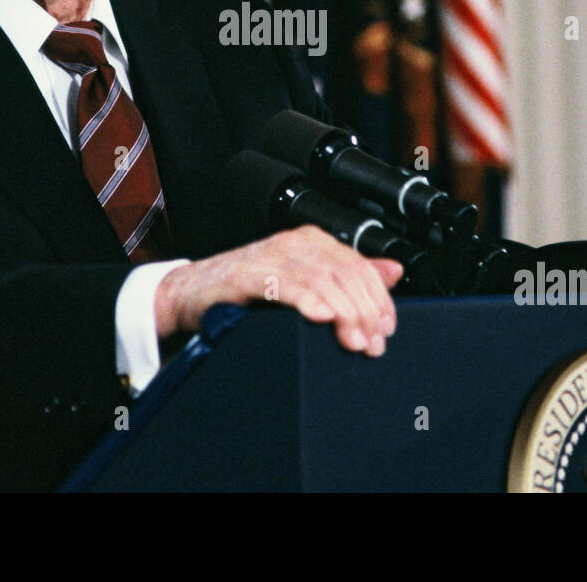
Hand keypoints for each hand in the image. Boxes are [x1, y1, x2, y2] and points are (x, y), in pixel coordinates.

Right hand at [155, 226, 404, 355]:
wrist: (193, 294)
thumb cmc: (247, 291)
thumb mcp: (305, 283)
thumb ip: (348, 277)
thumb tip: (394, 271)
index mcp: (314, 242)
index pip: (360, 266)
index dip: (379, 299)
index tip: (386, 330)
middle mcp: (296, 242)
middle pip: (346, 274)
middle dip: (365, 312)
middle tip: (372, 344)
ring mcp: (272, 255)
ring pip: (322, 280)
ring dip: (344, 312)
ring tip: (353, 341)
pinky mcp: (248, 273)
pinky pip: (285, 284)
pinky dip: (307, 300)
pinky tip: (320, 317)